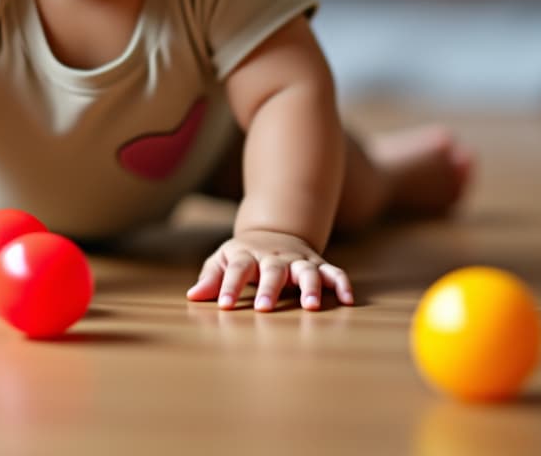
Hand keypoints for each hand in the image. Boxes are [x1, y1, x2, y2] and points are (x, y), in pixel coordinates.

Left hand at [186, 230, 353, 311]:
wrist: (274, 231)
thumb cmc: (244, 255)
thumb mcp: (223, 260)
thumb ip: (211, 277)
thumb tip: (192, 296)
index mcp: (248, 255)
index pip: (237, 269)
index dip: (230, 287)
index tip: (224, 306)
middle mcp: (275, 257)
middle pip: (272, 270)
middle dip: (269, 289)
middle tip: (264, 308)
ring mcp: (298, 260)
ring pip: (306, 270)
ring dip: (309, 287)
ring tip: (311, 307)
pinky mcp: (317, 264)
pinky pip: (333, 272)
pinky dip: (341, 283)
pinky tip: (348, 300)